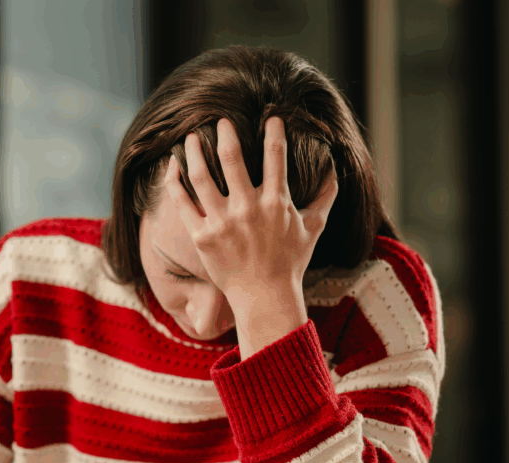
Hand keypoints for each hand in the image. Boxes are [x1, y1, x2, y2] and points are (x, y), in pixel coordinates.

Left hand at [163, 117, 337, 325]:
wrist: (264, 297)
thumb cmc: (290, 263)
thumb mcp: (313, 229)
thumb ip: (325, 197)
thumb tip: (335, 172)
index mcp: (275, 203)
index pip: (275, 156)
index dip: (274, 131)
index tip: (271, 117)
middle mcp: (248, 209)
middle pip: (232, 157)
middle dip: (225, 132)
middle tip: (220, 120)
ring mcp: (222, 222)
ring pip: (201, 176)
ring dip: (194, 151)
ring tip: (192, 137)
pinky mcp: (202, 236)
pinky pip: (182, 202)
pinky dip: (175, 181)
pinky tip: (173, 166)